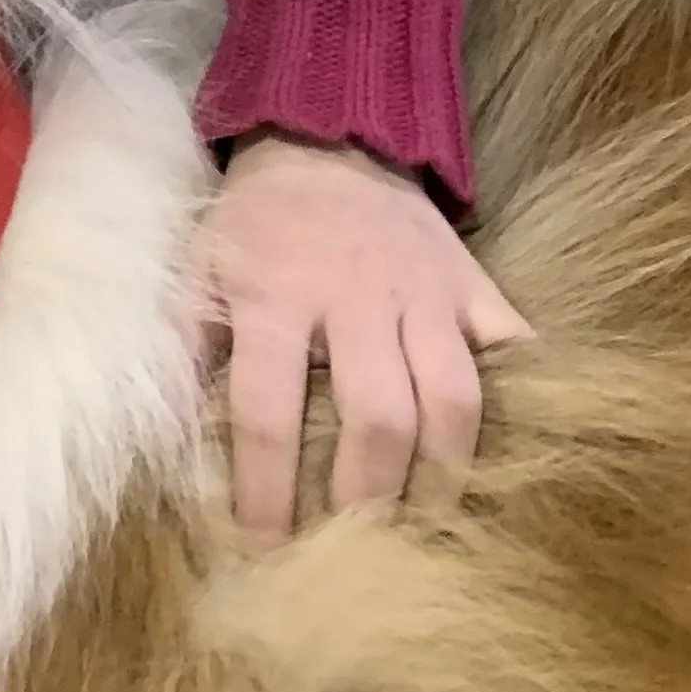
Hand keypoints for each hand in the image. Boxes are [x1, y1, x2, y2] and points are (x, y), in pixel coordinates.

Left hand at [189, 134, 531, 549]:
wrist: (325, 135)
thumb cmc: (254, 224)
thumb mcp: (196, 269)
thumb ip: (181, 348)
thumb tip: (162, 444)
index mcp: (275, 297)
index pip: (266, 413)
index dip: (264, 492)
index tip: (262, 556)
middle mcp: (357, 297)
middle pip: (378, 417)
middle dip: (368, 498)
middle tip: (359, 555)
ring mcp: (426, 292)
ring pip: (455, 397)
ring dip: (447, 473)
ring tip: (433, 527)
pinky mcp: (474, 283)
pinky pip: (515, 348)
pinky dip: (528, 402)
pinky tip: (521, 456)